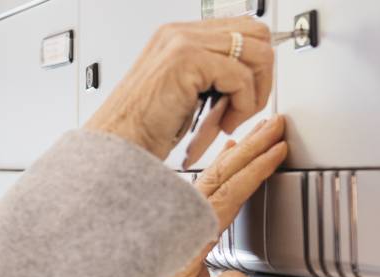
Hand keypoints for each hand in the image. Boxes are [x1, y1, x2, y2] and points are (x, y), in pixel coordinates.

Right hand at [84, 18, 274, 161]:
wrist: (117, 145)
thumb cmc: (143, 128)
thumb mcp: (182, 91)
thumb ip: (210, 74)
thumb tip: (249, 75)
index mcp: (178, 36)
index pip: (241, 29)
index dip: (255, 64)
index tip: (249, 94)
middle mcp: (180, 32)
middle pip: (257, 34)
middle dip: (262, 75)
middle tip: (244, 107)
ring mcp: (183, 42)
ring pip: (256, 54)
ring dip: (253, 94)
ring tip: (229, 119)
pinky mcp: (188, 60)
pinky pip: (242, 77)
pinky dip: (242, 106)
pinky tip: (221, 123)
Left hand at [122, 117, 288, 276]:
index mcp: (190, 242)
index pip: (229, 197)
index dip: (254, 172)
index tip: (275, 152)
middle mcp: (183, 227)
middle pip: (222, 176)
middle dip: (251, 147)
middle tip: (276, 125)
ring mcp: (181, 224)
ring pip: (213, 176)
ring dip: (239, 150)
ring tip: (260, 130)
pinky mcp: (180, 227)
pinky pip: (204, 186)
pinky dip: (222, 165)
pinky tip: (228, 152)